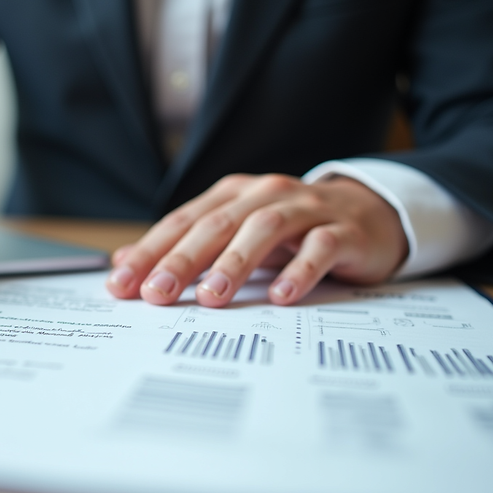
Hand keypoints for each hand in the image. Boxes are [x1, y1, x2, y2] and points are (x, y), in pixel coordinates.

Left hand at [106, 174, 408, 305]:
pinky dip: (299, 269)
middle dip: (183, 260)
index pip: (183, 223)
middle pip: (217, 225)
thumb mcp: (235, 235)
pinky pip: (319, 247)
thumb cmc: (292, 230)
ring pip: (265, 229)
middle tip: (157, 294)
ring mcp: (306, 209)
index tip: (122, 285)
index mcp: (232, 195)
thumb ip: (183, 247)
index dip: (150, 252)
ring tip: (212, 297)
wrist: (370, 213)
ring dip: (235, 262)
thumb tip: (124, 263)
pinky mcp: (344, 230)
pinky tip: (281, 295)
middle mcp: (265, 195)